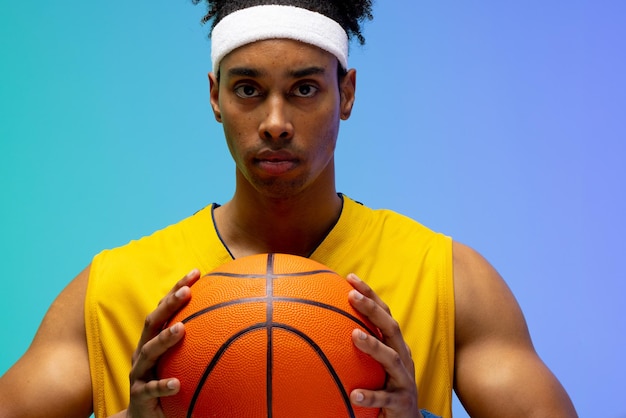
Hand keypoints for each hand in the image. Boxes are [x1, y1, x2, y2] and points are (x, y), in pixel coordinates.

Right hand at [125, 269, 200, 417]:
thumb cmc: (169, 384)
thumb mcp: (183, 362)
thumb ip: (200, 344)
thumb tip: (240, 325)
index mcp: (153, 340)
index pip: (164, 308)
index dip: (177, 288)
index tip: (196, 271)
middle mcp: (143, 352)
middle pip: (152, 321)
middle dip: (168, 304)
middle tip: (187, 292)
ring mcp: (138, 373)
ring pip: (148, 351)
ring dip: (164, 338)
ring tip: (181, 329)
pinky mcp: (139, 396)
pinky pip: (150, 389)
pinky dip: (162, 385)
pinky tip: (177, 384)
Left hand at [346, 273, 421, 417]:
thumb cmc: (385, 385)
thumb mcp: (375, 363)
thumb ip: (358, 344)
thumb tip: (321, 325)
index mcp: (395, 344)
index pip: (384, 313)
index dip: (370, 294)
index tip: (350, 277)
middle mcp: (403, 356)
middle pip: (391, 327)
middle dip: (372, 309)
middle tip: (351, 296)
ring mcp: (404, 379)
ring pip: (391, 359)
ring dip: (373, 345)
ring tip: (354, 336)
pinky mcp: (400, 402)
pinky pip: (384, 398)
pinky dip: (370, 396)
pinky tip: (354, 394)